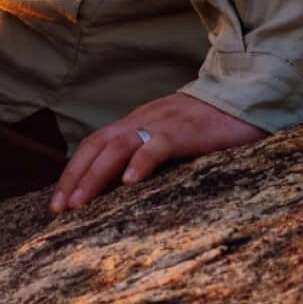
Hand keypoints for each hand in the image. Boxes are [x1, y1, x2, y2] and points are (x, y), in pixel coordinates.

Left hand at [51, 90, 263, 210]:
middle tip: (58, 209)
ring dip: (95, 176)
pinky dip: (140, 162)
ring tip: (80, 204)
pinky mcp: (184, 131)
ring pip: (117, 147)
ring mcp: (160, 125)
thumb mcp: (169, 135)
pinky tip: (129, 182)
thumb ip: (148, 151)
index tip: (58, 202)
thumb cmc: (208, 123)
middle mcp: (139, 122)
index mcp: (134, 124)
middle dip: (73, 178)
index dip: (73, 172)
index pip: (93, 146)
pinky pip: (157, 145)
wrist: (243, 94)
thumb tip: (125, 183)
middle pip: (95, 147)